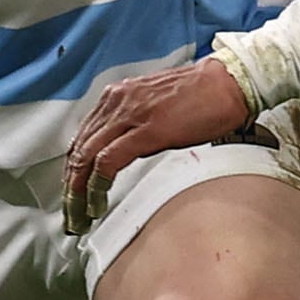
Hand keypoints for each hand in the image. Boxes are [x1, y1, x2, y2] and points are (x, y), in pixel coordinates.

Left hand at [63, 57, 253, 231]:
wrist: (229, 83)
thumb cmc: (203, 96)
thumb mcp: (156, 106)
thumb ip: (135, 124)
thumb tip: (123, 151)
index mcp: (118, 96)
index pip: (82, 137)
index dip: (73, 170)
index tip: (73, 194)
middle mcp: (117, 102)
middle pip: (78, 150)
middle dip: (70, 187)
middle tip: (70, 215)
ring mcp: (130, 115)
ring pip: (86, 157)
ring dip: (78, 192)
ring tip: (79, 217)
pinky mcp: (146, 131)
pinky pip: (108, 161)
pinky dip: (97, 185)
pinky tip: (97, 203)